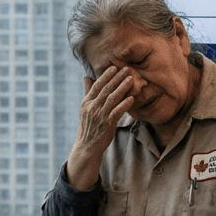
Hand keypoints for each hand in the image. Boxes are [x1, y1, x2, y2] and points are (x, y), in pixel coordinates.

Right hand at [66, 66, 134, 190]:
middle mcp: (92, 107)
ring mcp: (100, 116)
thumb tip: (86, 77)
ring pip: (112, 98)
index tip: (114, 67)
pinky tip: (131, 98)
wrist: (87, 147)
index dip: (105, 76)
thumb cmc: (88, 127)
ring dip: (122, 88)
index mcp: (86, 103)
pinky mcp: (107, 124)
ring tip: (131, 79)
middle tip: (126, 69)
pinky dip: (124, 104)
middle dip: (116, 78)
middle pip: (106, 90)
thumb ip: (87, 92)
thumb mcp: (84, 109)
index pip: (96, 86)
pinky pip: (117, 112)